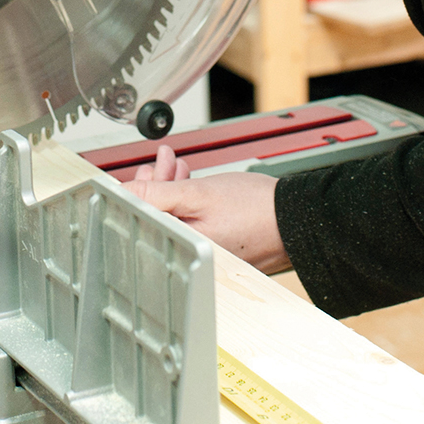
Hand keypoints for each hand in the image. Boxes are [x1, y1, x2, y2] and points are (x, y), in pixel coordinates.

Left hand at [124, 145, 289, 274]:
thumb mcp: (198, 193)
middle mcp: (197, 258)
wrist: (300, 216)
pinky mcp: (221, 243)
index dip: (135, 195)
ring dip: (169, 186)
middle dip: (154, 187)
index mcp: (187, 251)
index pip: (144, 223)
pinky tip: (186, 178)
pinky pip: (194, 219)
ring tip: (170, 165)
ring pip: (177, 215)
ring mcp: (210, 252)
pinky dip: (187, 198)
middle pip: (160, 218)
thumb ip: (157, 194)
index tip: (135, 176)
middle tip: (154, 165)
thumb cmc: (257, 209)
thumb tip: (124, 193)